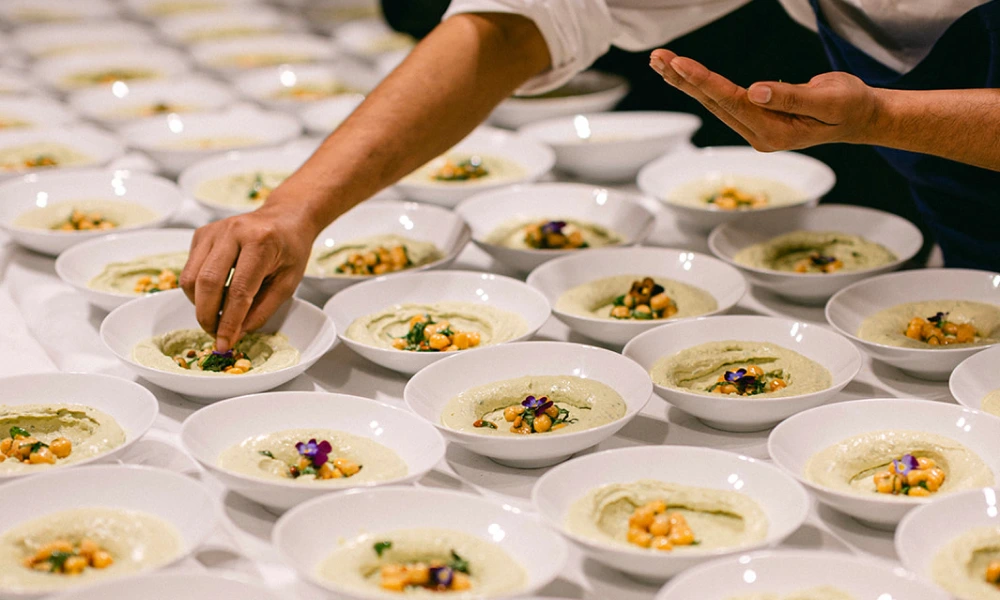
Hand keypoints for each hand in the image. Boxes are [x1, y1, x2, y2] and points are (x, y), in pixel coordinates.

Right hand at [180, 196, 317, 351]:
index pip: (239, 290)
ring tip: (216, 316)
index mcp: (261, 242)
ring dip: (199, 305)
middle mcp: (233, 232)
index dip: (229, 321)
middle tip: (215, 334)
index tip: (225, 344)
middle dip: (208, 316)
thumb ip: (262, 310)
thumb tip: (235, 334)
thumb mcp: (288, 282)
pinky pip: (189, 269)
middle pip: (207, 283)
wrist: (285, 217)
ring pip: (190, 278)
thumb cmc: (290, 249)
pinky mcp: (201, 234)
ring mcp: (213, 231)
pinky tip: (215, 295)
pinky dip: (197, 290)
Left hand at [649, 49, 880, 150]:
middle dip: (683, 79)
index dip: (704, 81)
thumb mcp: (828, 100)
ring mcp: (755, 129)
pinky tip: (681, 74)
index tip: (679, 64)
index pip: (731, 102)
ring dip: (685, 81)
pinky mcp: (755, 119)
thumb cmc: (849, 106)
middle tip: (657, 58)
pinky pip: (721, 100)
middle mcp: (759, 135)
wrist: (860, 118)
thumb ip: (791, 96)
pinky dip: (700, 84)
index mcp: (774, 133)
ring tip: (660, 62)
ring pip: (712, 102)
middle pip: (713, 103)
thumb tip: (757, 90)